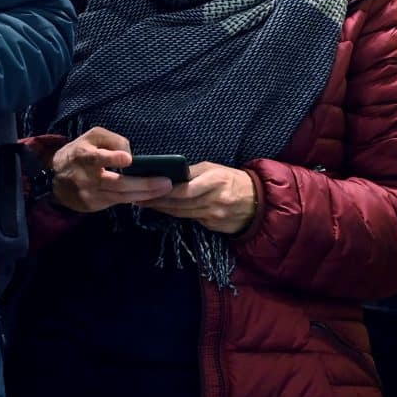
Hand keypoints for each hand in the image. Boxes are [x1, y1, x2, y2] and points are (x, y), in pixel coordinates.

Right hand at [49, 127, 175, 213]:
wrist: (53, 178)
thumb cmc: (79, 152)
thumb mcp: (92, 137)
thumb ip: (112, 140)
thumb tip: (130, 155)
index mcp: (83, 156)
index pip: (97, 158)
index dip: (112, 158)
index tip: (128, 160)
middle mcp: (86, 178)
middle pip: (116, 183)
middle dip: (143, 184)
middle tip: (165, 182)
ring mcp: (89, 195)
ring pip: (120, 196)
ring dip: (144, 194)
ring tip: (164, 189)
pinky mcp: (93, 206)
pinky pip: (118, 202)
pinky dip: (134, 199)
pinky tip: (150, 196)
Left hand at [143, 161, 259, 235]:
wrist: (258, 201)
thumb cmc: (233, 180)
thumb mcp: (216, 169)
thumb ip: (194, 173)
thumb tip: (170, 174)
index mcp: (216, 181)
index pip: (185, 190)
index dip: (164, 191)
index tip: (147, 188)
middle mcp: (215, 200)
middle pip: (180, 204)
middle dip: (157, 202)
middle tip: (138, 198)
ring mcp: (214, 216)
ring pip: (182, 214)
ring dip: (162, 210)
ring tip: (145, 204)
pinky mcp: (214, 226)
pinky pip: (190, 220)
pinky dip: (176, 215)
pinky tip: (164, 211)